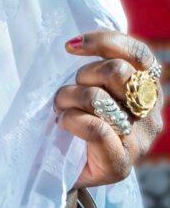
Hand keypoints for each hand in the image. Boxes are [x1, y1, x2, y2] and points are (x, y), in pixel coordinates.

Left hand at [55, 30, 164, 187]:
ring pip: (99, 98)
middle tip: (69, 90)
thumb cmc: (73, 115)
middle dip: (83, 74)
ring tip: (61, 108)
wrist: (59, 166)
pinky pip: (96, 129)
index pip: (139, 53)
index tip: (70, 47)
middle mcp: (150, 113)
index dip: (104, 41)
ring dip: (68, 98)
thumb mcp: (86, 83)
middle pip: (117, 71)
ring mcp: (139, 140)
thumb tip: (74, 43)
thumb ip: (95, 64)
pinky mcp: (121, 163)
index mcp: (147, 88)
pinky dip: (71, 120)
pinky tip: (63, 123)